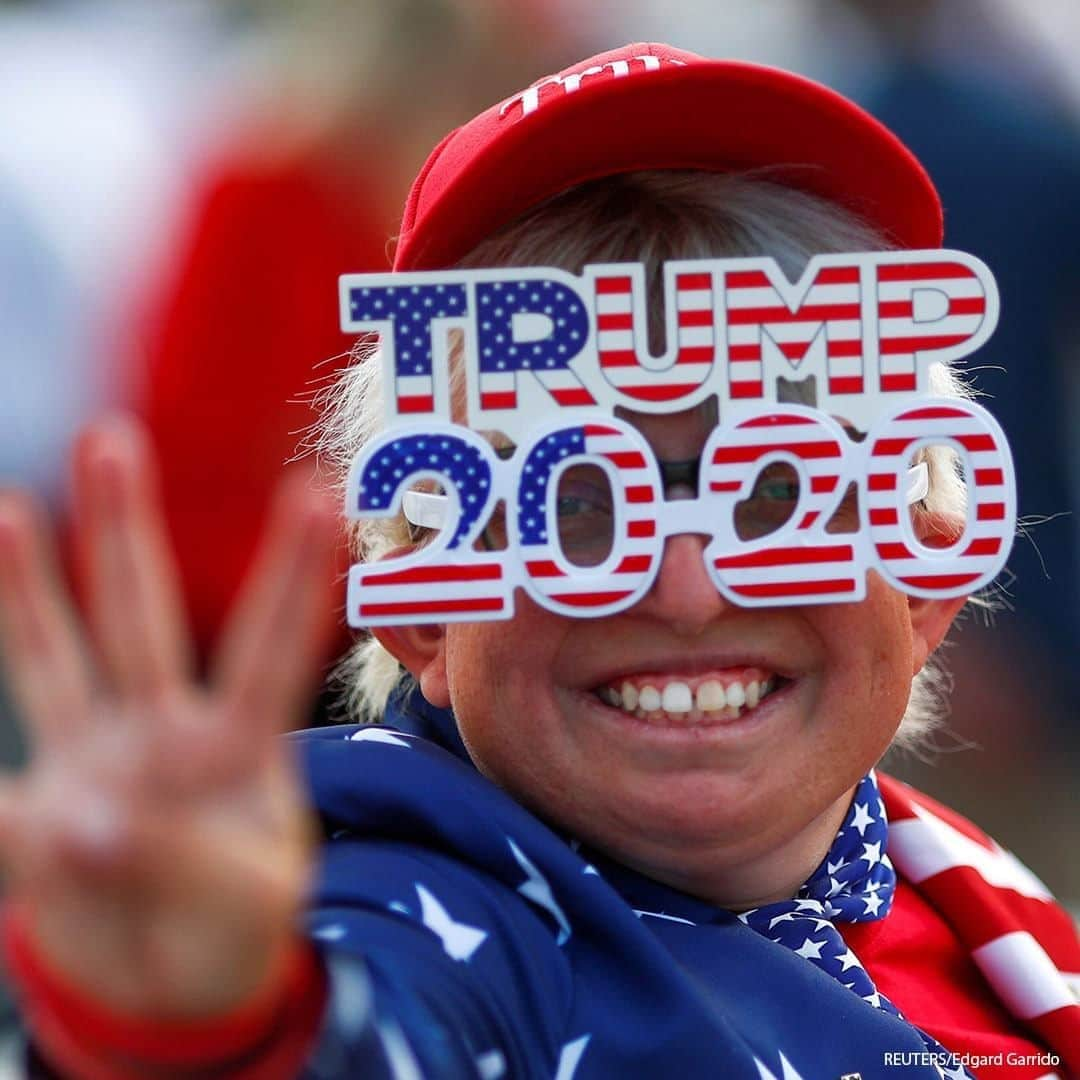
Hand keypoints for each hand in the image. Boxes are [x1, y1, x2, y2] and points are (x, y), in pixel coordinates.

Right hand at [0, 417, 340, 1018]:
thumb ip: (180, 862)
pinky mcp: (39, 816)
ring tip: (17, 504)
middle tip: (116, 434)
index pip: (273, 647)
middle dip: (128, 529)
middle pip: (142, 614)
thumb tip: (76, 824)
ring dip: (32, 580)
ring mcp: (95, 762)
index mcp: (238, 748)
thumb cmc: (239, 926)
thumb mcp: (250, 903)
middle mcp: (161, 733)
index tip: (318, 494)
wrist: (176, 986)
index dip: (294, 576)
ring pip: (61, 654)